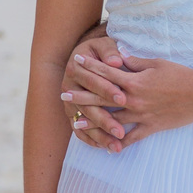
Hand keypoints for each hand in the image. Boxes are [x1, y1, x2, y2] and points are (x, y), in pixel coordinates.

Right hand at [61, 33, 126, 150]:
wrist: (81, 56)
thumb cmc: (98, 51)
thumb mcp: (103, 44)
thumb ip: (109, 51)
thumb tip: (117, 60)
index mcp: (76, 69)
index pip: (93, 81)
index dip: (107, 89)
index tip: (123, 98)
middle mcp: (69, 87)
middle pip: (87, 107)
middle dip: (104, 120)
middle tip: (120, 131)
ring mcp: (69, 103)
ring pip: (83, 123)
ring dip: (99, 136)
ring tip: (116, 146)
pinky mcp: (72, 114)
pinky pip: (79, 131)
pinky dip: (91, 140)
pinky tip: (105, 148)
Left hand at [73, 54, 192, 148]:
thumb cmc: (180, 75)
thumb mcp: (156, 63)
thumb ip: (135, 62)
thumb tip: (118, 57)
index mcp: (134, 81)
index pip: (106, 73)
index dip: (90, 67)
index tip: (75, 62)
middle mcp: (134, 100)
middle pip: (102, 97)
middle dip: (82, 95)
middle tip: (64, 94)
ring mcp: (141, 115)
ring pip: (112, 120)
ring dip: (93, 121)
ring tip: (76, 122)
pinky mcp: (151, 127)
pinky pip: (131, 138)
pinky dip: (119, 143)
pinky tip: (107, 148)